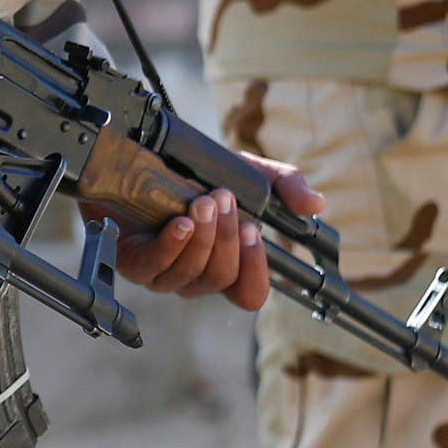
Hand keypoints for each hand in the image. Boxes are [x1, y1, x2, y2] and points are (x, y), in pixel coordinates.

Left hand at [98, 155, 324, 308]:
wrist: (137, 152)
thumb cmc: (192, 170)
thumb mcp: (245, 172)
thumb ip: (283, 185)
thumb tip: (315, 204)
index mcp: (224, 264)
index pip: (248, 294)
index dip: (256, 271)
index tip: (255, 232)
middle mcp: (194, 275)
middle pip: (221, 278)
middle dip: (226, 238)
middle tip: (223, 199)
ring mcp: (163, 272)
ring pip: (192, 273)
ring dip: (203, 236)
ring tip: (203, 201)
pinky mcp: (132, 261)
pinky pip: (156, 266)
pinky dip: (172, 244)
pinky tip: (180, 222)